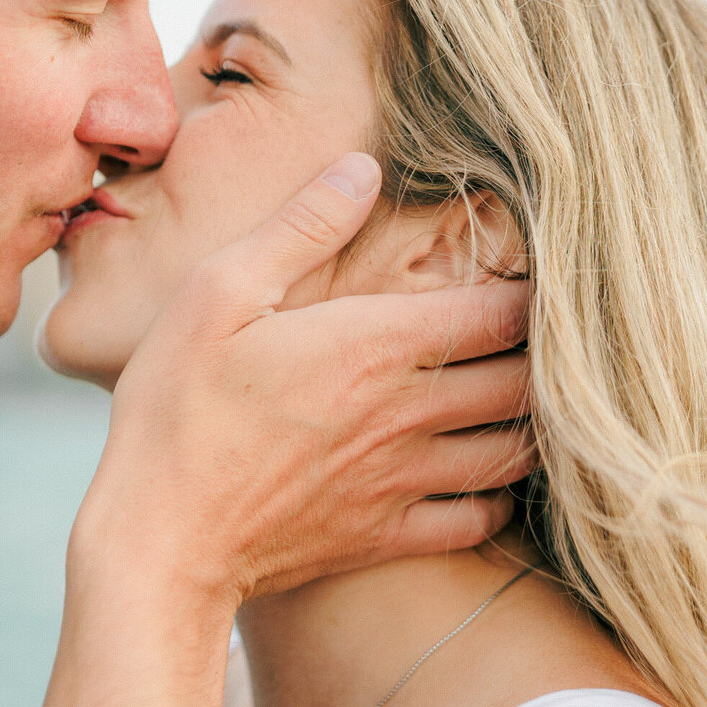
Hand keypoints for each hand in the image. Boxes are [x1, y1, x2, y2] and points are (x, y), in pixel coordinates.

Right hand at [33, 153, 532, 706]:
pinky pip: (480, 518)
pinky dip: (498, 494)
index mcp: (375, 345)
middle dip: (546, 352)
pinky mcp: (387, 535)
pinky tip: (481, 472)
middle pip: (528, 381)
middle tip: (541, 330)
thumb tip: (363, 167)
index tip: (527, 268)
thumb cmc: (177, 409)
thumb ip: (299, 227)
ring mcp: (403, 480)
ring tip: (523, 394)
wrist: (160, 540)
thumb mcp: (216, 294)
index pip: (503, 309)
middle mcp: (407, 413)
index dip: (531, 286)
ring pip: (516, 451)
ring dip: (532, 421)